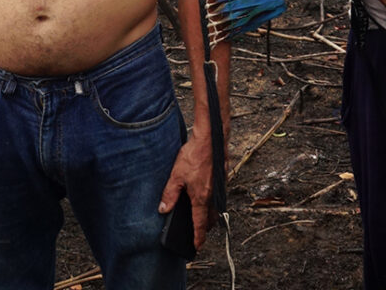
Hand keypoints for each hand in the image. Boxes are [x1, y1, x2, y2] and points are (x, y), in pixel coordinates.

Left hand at [158, 128, 214, 250]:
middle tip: (198, 234)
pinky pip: (218, 197)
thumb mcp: (176, 176)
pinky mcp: (222, 179)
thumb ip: (170, 195)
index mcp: (202, 198)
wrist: (211, 139)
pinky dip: (213, 202)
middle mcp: (213, 196)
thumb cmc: (195, 155)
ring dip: (210, 215)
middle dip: (205, 228)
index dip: (198, 238)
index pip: (200, 224)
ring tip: (201, 217)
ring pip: (216, 208)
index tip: (196, 247)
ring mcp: (219, 188)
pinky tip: (205, 196)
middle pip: (211, 219)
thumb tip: (163, 210)